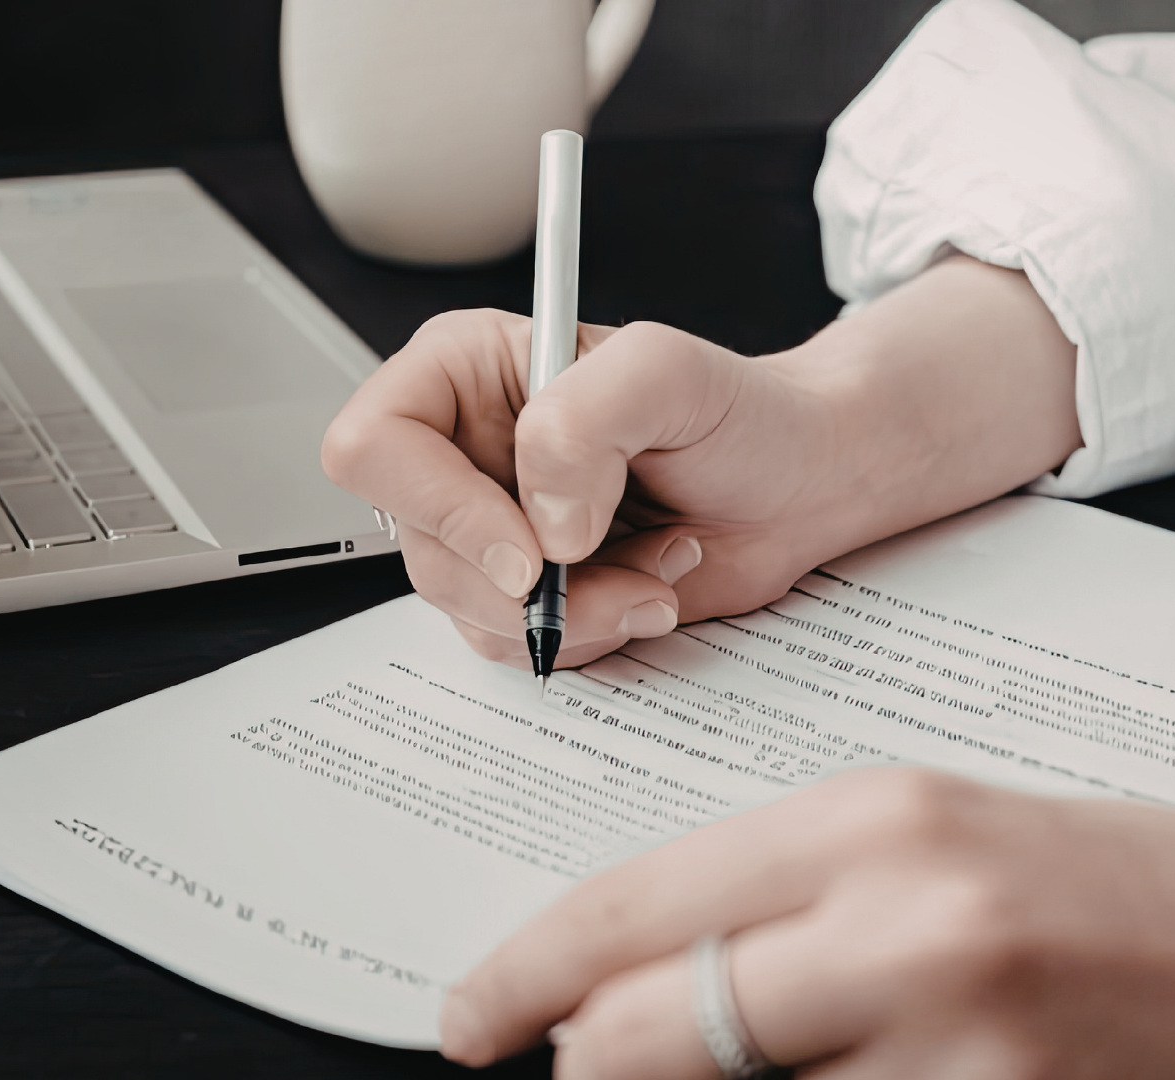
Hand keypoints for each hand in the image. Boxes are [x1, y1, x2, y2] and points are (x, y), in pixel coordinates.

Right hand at [322, 257, 1079, 669]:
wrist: (800, 483)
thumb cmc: (743, 414)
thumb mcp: (669, 374)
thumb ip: (585, 418)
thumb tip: (540, 522)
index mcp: (462, 373)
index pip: (374, 446)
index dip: (438, 509)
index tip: (529, 549)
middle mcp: (462, 451)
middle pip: (420, 546)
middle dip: (527, 581)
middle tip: (610, 563)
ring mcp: (491, 526)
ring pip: (467, 609)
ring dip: (574, 612)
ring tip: (653, 563)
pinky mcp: (530, 590)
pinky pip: (517, 644)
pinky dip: (591, 635)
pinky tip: (647, 586)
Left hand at [439, 770, 1174, 1078]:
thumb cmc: (1111, 880)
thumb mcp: (930, 839)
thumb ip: (785, 894)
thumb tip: (645, 965)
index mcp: (872, 819)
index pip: (636, 904)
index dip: (525, 972)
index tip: (469, 1016)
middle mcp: (902, 926)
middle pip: (649, 1028)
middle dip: (589, 1062)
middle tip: (570, 1064)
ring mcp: (954, 1043)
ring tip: (770, 1060)